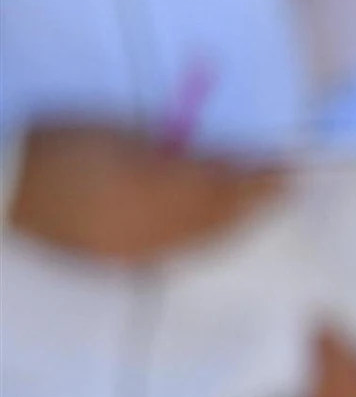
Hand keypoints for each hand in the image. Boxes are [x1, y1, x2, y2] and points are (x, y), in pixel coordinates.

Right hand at [7, 122, 288, 262]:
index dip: (262, 177)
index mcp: (158, 190)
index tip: (287, 165)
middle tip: (280, 184)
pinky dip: (200, 236)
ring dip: (231, 221)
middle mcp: (154, 229)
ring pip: (202, 239)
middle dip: (254, 200)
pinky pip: (174, 251)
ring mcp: (136, 250)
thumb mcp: (129, 135)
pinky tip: (209, 225)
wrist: (7, 185)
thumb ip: (181, 151)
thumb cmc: (67, 143)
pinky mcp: (117, 262)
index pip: (229, 186)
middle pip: (222, 217)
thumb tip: (226, 159)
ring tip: (253, 202)